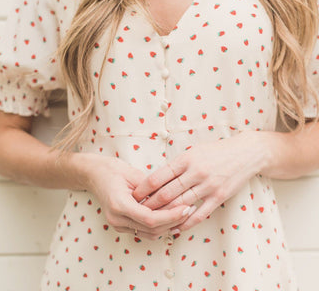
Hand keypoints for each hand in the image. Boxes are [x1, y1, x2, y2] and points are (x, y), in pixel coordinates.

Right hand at [78, 153, 191, 239]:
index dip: (171, 216)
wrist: (94, 174)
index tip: (186, 208)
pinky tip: (171, 218)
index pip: (150, 219)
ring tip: (184, 214)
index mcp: (119, 205)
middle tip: (190, 210)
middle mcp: (117, 219)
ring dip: (168, 227)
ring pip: (149, 234)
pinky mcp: (121, 225)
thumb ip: (152, 188)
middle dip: (174, 222)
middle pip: (152, 229)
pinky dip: (159, 227)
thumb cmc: (113, 170)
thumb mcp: (134, 174)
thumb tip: (173, 197)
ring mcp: (117, 224)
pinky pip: (143, 231)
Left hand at [132, 130, 269, 231]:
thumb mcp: (193, 151)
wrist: (246, 153)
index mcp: (186, 159)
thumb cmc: (215, 151)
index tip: (134, 195)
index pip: (158, 177)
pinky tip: (175, 228)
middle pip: (166, 194)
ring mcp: (208, 186)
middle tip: (138, 211)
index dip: (143, 189)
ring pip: (180, 206)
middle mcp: (196, 172)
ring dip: (165, 215)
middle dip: (150, 205)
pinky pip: (199, 214)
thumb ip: (177, 165)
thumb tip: (157, 180)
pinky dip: (185, 223)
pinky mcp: (219, 197)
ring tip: (153, 221)